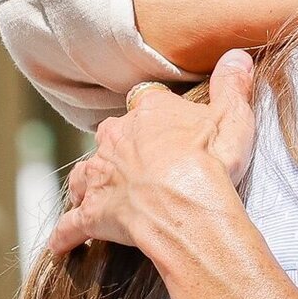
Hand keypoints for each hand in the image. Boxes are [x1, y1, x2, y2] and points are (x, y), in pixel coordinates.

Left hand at [48, 49, 258, 256]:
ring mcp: (101, 176)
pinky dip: (66, 234)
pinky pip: (72, 224)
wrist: (186, 205)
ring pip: (84, 174)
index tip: (164, 123)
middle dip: (119, 148)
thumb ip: (232, 85)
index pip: (146, 102)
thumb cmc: (210, 161)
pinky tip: (61, 244)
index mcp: (150, 113)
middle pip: (110, 136)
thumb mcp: (232, 116)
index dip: (154, 113)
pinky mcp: (94, 213)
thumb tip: (237, 53)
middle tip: (135, 162)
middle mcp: (117, 139)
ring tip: (93, 194)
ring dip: (88, 183)